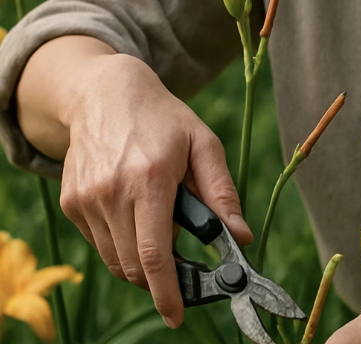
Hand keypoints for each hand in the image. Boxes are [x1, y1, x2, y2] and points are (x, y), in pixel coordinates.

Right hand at [56, 52, 251, 328]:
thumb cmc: (163, 119)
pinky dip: (120, 241)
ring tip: (158, 222)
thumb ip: (221, 193)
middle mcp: (111, 192)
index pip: (154, 253)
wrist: (106, 94)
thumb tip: (241, 237)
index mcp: (149, 178)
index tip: (177, 315)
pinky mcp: (71, 203)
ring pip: (115, 259)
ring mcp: (86, 199)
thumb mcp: (203, 144)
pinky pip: (100, 243)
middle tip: (181, 262)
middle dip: (160, 276)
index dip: (167, 291)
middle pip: (134, 265)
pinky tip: (133, 209)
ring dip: (140, 259)